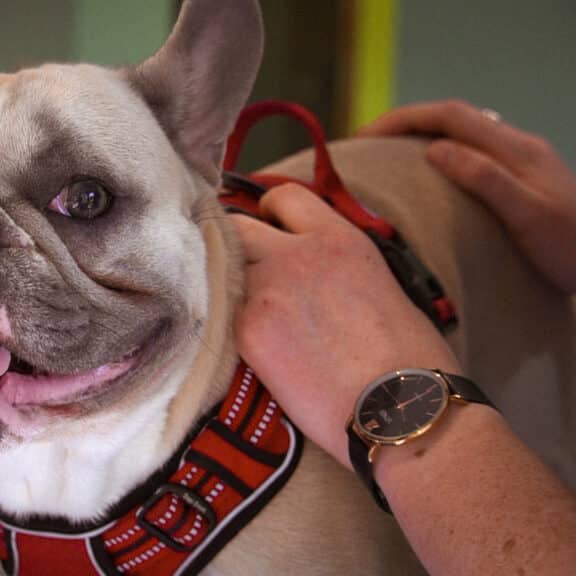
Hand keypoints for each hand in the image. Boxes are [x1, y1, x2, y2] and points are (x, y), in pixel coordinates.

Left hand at [230, 184, 460, 467]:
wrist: (401, 412)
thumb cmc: (410, 362)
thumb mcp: (382, 287)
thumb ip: (336, 267)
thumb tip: (311, 276)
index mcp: (339, 239)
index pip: (284, 196)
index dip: (271, 214)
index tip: (269, 232)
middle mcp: (297, 255)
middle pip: (236, 226)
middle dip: (236, 247)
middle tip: (246, 277)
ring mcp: (266, 290)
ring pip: (220, 272)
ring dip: (226, 289)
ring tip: (247, 318)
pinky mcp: (246, 331)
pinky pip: (219, 314)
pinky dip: (223, 325)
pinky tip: (242, 346)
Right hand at [359, 100, 575, 292]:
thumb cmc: (570, 248)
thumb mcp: (526, 215)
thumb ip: (483, 177)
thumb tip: (432, 148)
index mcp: (515, 149)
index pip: (449, 115)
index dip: (402, 119)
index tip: (364, 137)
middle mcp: (517, 146)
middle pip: (452, 118)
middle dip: (404, 124)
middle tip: (365, 145)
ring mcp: (521, 161)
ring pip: (462, 133)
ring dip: (420, 136)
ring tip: (387, 157)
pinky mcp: (522, 179)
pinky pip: (471, 152)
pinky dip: (439, 153)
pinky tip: (428, 176)